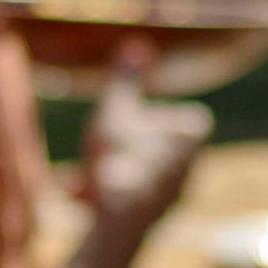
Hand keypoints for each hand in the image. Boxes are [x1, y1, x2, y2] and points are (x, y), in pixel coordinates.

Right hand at [79, 62, 209, 251]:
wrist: (118, 221)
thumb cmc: (119, 157)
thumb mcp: (116, 109)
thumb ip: (125, 79)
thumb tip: (136, 44)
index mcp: (192, 136)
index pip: (188, 117)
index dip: (159, 115)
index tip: (133, 117)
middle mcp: (192, 169)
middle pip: (155, 146)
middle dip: (119, 147)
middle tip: (94, 149)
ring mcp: (174, 199)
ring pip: (138, 174)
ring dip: (107, 172)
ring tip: (74, 179)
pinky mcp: (153, 223)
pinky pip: (129, 201)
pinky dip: (106, 195)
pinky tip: (76, 199)